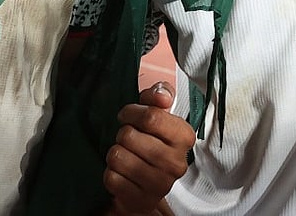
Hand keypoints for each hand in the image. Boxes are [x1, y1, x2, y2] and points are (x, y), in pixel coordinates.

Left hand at [104, 81, 193, 214]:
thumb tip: (161, 96)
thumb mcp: (156, 113)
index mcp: (184, 137)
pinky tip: (122, 173)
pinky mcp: (141, 200)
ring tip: (126, 155)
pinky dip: (111, 173)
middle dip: (122, 134)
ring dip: (115, 152)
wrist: (146, 183)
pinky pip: (111, 178)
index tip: (128, 116)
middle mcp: (176, 163)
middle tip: (128, 139)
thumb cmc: (151, 142)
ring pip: (116, 156)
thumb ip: (159, 95)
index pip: (151, 117)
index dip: (131, 112)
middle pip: (128, 136)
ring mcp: (159, 184)